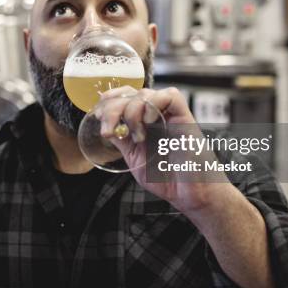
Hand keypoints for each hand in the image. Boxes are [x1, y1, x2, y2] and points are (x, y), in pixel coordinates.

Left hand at [96, 86, 228, 214]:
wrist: (190, 194)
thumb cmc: (167, 178)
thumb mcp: (135, 158)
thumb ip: (122, 141)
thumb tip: (105, 126)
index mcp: (144, 122)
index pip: (126, 97)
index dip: (110, 99)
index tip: (97, 113)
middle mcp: (157, 115)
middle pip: (132, 93)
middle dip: (113, 108)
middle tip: (108, 129)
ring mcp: (170, 115)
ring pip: (146, 93)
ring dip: (132, 111)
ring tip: (136, 135)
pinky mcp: (185, 118)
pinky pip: (171, 95)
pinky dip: (154, 104)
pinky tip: (148, 122)